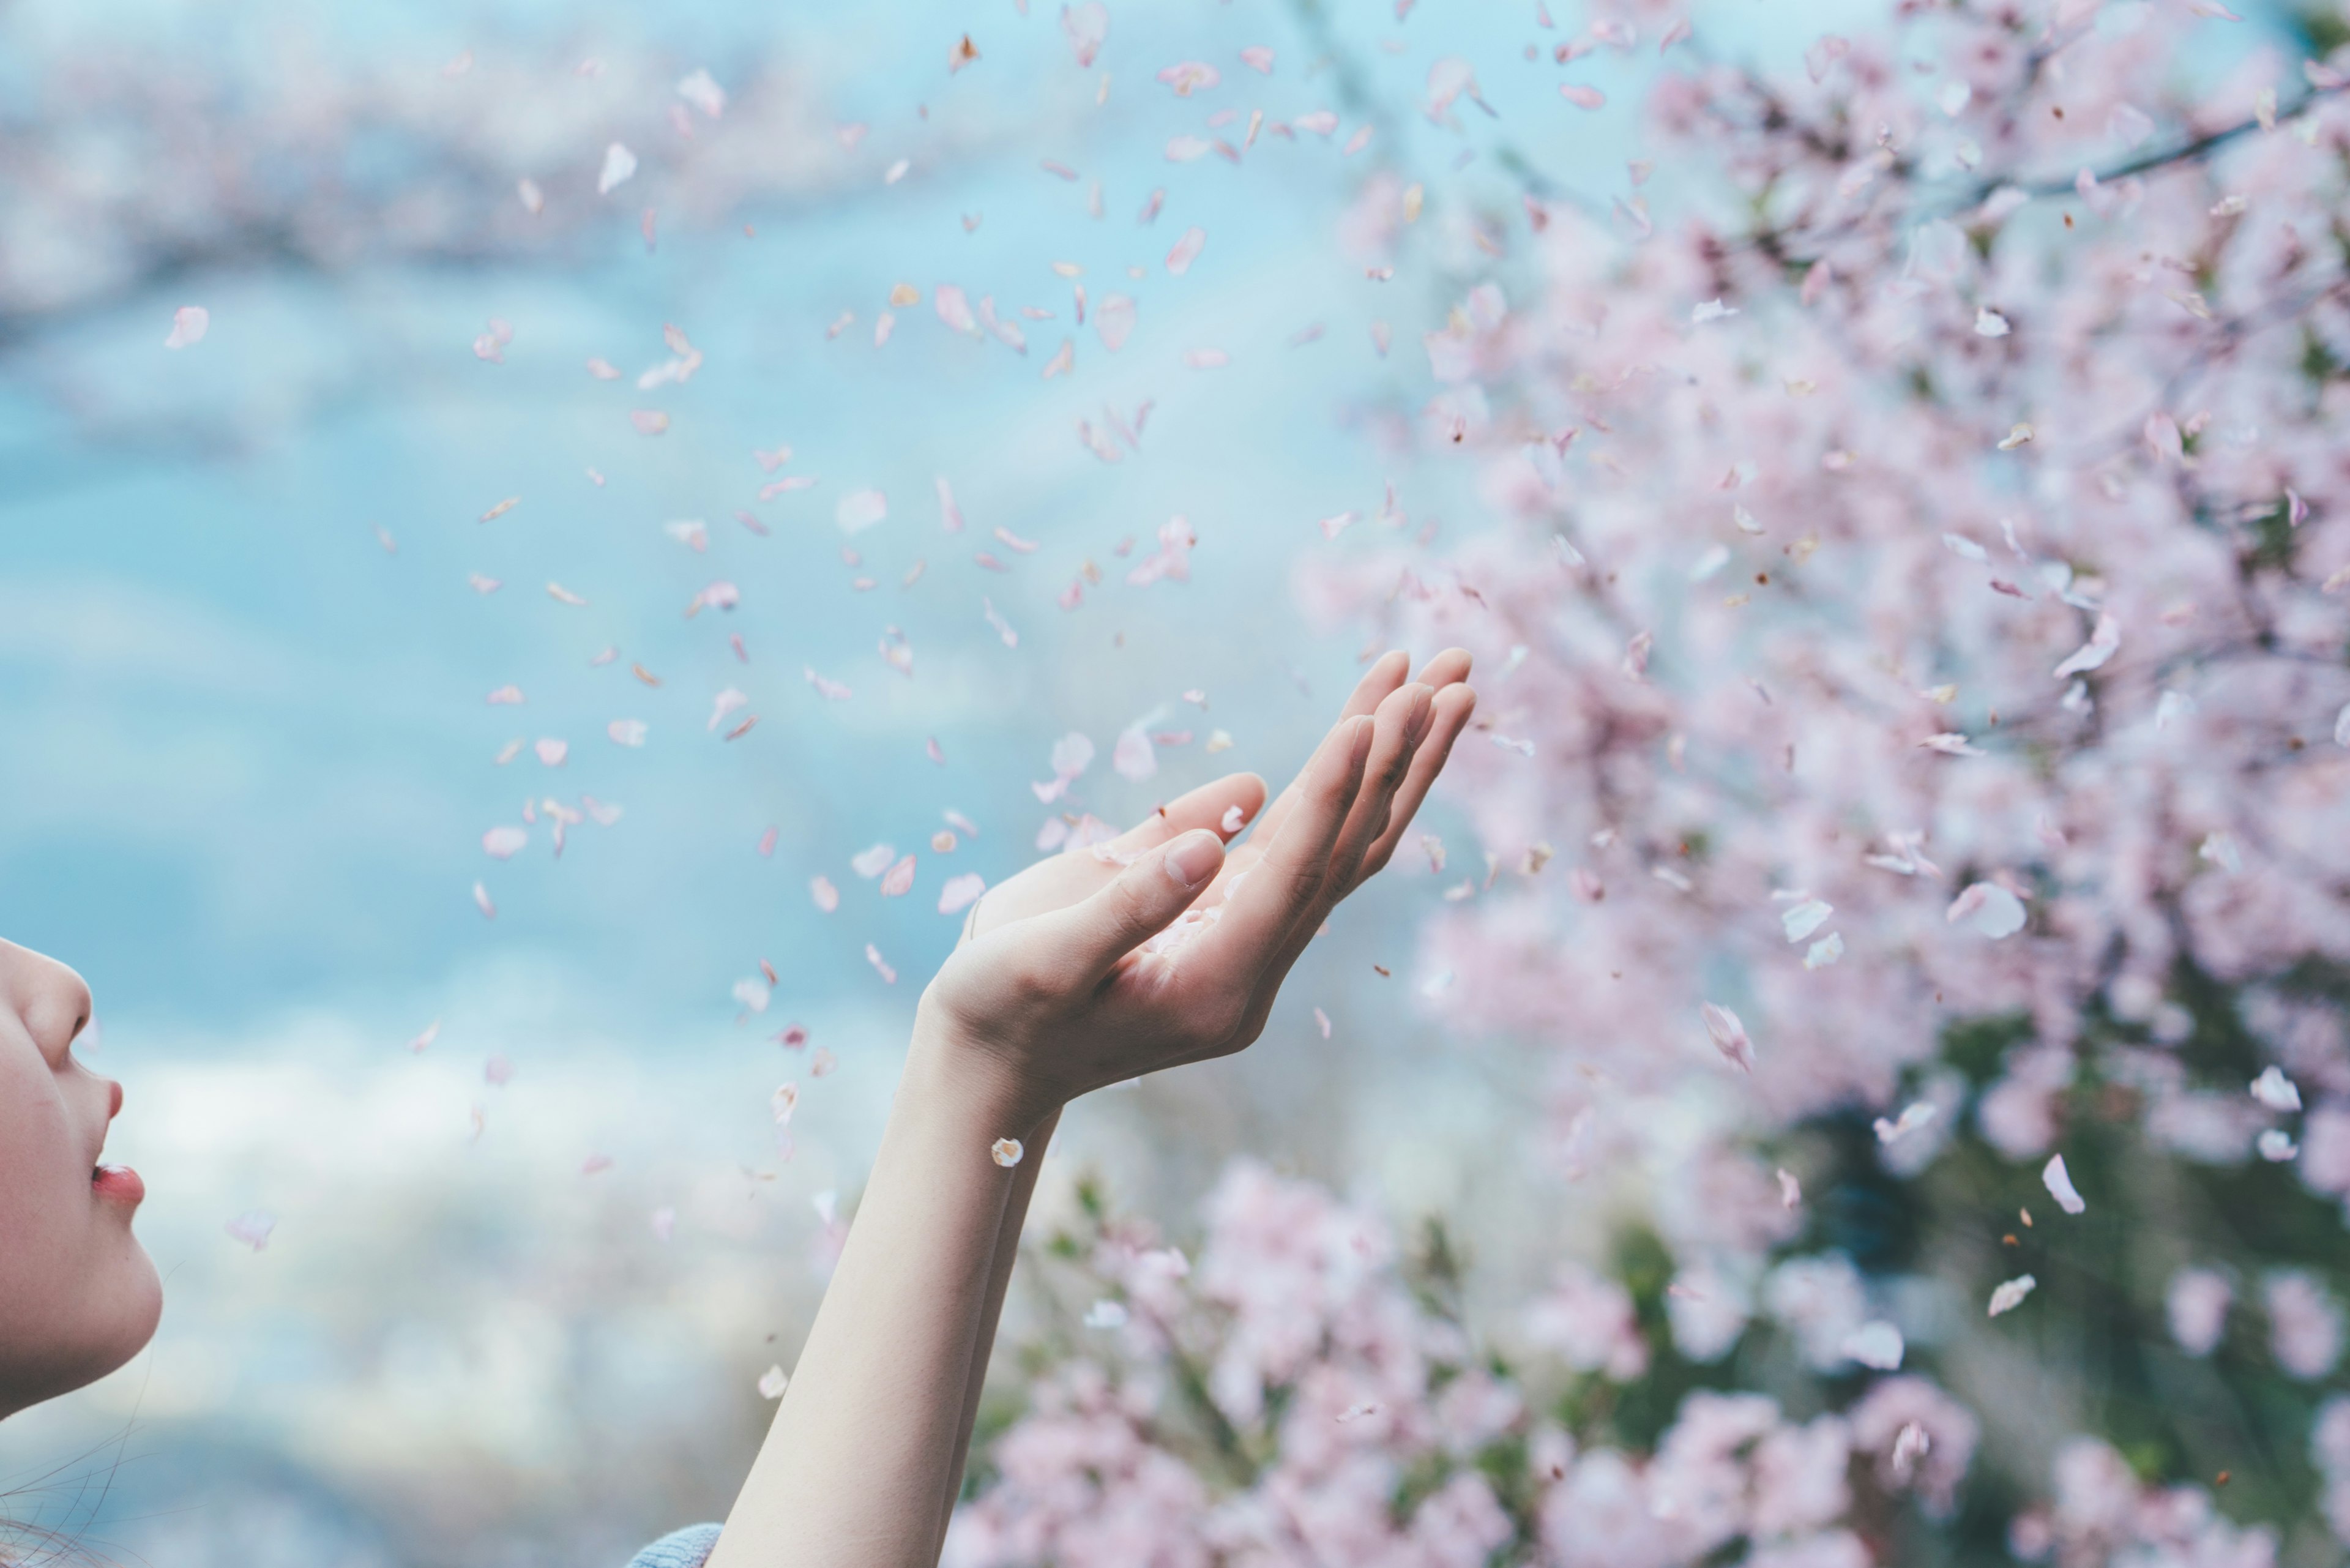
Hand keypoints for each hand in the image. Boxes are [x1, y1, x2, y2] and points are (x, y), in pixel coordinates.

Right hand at [916, 649, 1476, 1128]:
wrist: (984, 1071)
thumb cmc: (998, 1013)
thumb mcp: (1045, 960)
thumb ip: (1132, 901)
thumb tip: (1219, 834)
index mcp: (1217, 984)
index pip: (1298, 873)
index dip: (1338, 789)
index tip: (1380, 708)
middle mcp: (1251, 966)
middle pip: (1351, 850)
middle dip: (1403, 756)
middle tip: (1457, 669)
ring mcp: (1242, 941)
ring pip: (1340, 841)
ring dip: (1390, 758)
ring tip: (1440, 678)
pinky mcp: (1218, 914)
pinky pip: (1295, 842)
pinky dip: (1331, 780)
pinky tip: (1361, 722)